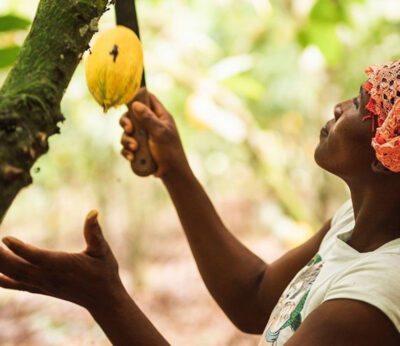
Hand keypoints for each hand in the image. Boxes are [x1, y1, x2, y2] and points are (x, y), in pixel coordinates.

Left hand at [0, 211, 124, 309]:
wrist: (103, 298)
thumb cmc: (104, 271)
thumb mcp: (102, 250)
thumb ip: (95, 232)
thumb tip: (93, 212)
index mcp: (65, 265)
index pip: (39, 258)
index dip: (21, 249)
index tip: (5, 238)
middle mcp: (50, 277)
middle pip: (19, 268)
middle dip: (1, 256)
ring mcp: (44, 284)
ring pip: (15, 275)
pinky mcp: (42, 288)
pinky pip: (17, 285)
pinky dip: (2, 280)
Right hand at [120, 88, 190, 177]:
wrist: (171, 173)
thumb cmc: (170, 151)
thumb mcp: (160, 133)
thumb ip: (148, 118)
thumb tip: (135, 104)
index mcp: (160, 116)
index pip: (148, 99)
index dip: (137, 96)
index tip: (126, 99)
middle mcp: (151, 124)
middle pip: (131, 115)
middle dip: (126, 123)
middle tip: (129, 130)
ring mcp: (144, 137)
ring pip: (127, 132)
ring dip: (127, 140)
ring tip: (135, 148)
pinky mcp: (139, 149)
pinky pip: (127, 146)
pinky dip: (127, 151)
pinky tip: (132, 157)